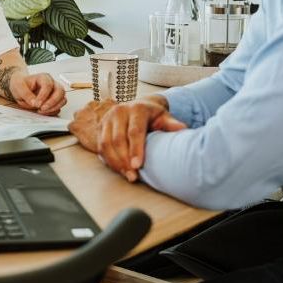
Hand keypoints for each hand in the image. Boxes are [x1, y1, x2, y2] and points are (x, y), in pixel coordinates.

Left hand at [9, 71, 66, 114]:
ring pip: (62, 99)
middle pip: (60, 91)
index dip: (43, 96)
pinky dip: (53, 111)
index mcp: (43, 77)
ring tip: (42, 111)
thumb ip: (27, 94)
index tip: (37, 104)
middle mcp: (52, 83)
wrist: (20, 88)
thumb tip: (35, 103)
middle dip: (52, 102)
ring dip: (54, 107)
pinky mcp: (55, 101)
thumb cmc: (20, 84)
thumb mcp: (19, 87)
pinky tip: (43, 112)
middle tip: (42, 109)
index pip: (48, 85)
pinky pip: (59, 107)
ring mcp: (55, 92)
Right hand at [69, 98, 185, 181]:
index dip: (135, 149)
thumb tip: (182, 129)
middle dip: (124, 160)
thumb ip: (171, 124)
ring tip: (126, 175)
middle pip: (118, 139)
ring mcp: (107, 119)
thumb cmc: (153, 116)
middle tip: (133, 176)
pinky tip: (118, 169)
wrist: (138, 106)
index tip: (138, 166)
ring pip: (106, 144)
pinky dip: (108, 160)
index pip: (134, 131)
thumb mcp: (164, 117)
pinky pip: (100, 146)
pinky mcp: (100, 127)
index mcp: (137, 108)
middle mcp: (119, 111)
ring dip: (115, 162)